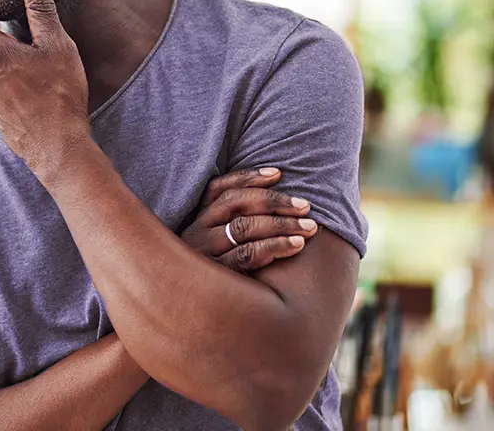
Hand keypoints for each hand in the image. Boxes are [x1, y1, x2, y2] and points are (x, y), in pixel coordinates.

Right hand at [180, 167, 317, 273]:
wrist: (183, 319)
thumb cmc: (207, 280)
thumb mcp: (208, 248)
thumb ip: (228, 227)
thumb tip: (269, 200)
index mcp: (194, 220)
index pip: (219, 188)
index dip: (248, 178)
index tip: (278, 173)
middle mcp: (196, 232)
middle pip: (236, 204)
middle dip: (274, 201)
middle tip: (305, 206)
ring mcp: (203, 254)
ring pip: (244, 228)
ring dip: (281, 224)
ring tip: (310, 228)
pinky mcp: (215, 277)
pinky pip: (247, 255)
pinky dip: (275, 247)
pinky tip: (296, 247)